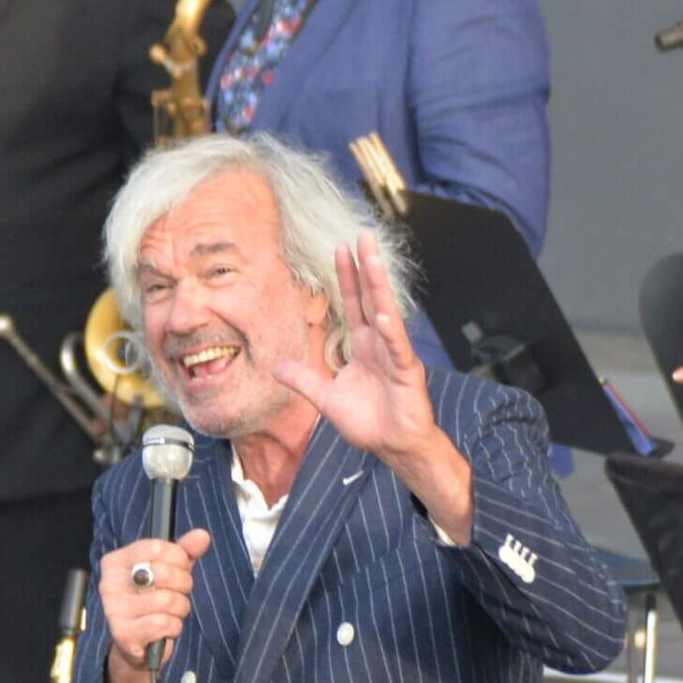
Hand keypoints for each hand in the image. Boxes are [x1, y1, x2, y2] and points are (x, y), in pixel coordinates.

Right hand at [101, 528, 213, 682]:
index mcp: (115, 562)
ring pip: (168, 600)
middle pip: (163, 572)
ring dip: (180, 609)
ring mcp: (114, 609)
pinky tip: (165, 629)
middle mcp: (109, 583)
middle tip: (180, 593)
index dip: (179, 557)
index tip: (181, 567)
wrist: (137, 645)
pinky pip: (164, 623)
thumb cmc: (151, 604)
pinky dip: (173, 627)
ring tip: (172, 613)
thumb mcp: (169, 572)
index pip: (155, 546)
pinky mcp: (123, 633)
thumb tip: (202, 536)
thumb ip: (185, 552)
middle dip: (184, 584)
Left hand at [273, 233, 437, 462]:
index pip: (354, 304)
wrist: (394, 447)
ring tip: (373, 259)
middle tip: (363, 236)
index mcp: (364, 346)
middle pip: (372, 299)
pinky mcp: (408, 373)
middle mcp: (381, 344)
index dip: (348, 277)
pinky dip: (391, 333)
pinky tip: (383, 314)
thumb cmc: (368, 422)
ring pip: (387, 314)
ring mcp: (396, 355)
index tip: (340, 248)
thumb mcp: (326, 399)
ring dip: (379, 287)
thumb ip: (303, 380)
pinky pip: (398, 349)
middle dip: (367, 267)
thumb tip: (274, 367)